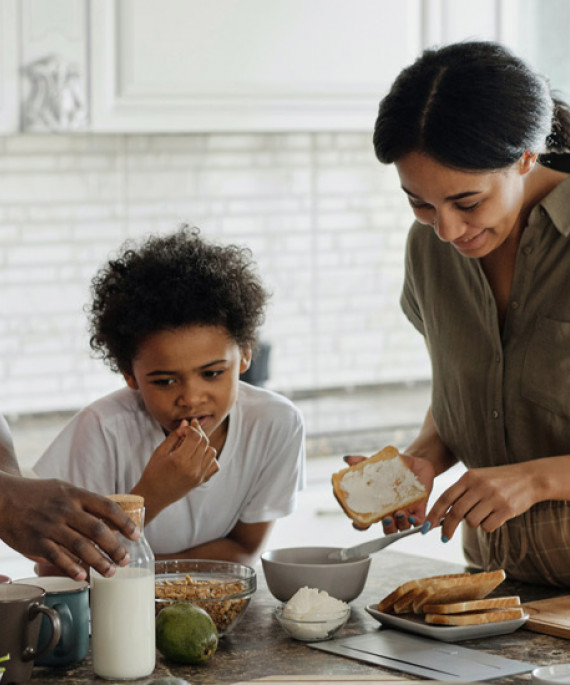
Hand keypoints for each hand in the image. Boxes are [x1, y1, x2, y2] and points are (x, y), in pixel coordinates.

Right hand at [0, 474, 138, 580]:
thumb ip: (85, 503)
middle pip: (97, 529)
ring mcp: (51, 526)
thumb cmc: (37, 495)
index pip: (107, 507)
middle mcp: (65, 509)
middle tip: (126, 559)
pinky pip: (57, 557)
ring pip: (80, 546)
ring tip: (111, 572)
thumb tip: (109, 518)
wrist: (3, 498)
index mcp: (75, 495)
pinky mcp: (36, 541)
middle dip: (115, 546)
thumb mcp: (64, 490)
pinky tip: (83, 576)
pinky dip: (72, 568)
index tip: (136, 535)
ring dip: (98, 561)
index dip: (124, 522)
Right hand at [133, 419, 218, 520]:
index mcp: (180, 460)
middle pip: (205, 442)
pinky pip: (215, 465)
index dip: (190, 428)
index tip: (182, 430)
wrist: (153, 496)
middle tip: (189, 431)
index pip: (195, 436)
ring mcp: (199, 476)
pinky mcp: (201, 481)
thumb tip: (186, 422)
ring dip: (204, 445)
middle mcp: (192, 469)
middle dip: (198, 432)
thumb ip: (175, 435)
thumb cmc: (153, 472)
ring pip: (212, 452)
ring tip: (192, 445)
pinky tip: (199, 456)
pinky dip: (210, 458)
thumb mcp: (160, 451)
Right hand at [343, 453, 434, 532]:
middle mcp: (391, 512)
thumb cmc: (394, 467)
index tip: (357, 523)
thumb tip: (347, 459)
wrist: (416, 464)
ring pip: (401, 527)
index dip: (360, 525)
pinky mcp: (419, 509)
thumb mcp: (378, 464)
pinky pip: (419, 522)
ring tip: (400, 513)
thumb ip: (363, 462)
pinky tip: (412, 516)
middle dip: (386, 527)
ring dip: (400, 524)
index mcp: (378, 504)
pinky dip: (416, 523)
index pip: (366, 520)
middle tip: (386, 518)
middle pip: (386, 529)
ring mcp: (405, 512)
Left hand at [423, 462, 538, 541]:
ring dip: (473, 523)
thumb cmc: (498, 480)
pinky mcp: (506, 509)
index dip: (433, 514)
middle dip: (447, 528)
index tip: (426, 527)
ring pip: (472, 521)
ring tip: (483, 514)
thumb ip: (461, 493)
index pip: (445, 497)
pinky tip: (494, 517)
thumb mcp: (477, 478)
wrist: (529, 478)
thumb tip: (442, 516)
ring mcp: (493, 498)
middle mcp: (480, 486)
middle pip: (456, 512)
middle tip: (444, 537)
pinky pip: (488, 526)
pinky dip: (487, 526)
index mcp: (469, 477)